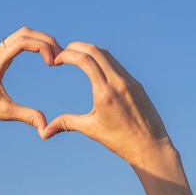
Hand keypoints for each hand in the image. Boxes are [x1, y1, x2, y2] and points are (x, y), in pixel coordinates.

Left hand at [0, 27, 61, 136]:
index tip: (53, 64)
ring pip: (21, 34)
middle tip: (61, 57)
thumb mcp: (3, 113)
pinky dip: (32, 42)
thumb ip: (26, 117)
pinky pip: (17, 40)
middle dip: (46, 41)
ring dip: (40, 40)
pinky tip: (43, 55)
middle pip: (25, 33)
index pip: (22, 42)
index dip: (42, 47)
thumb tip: (45, 128)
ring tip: (55, 56)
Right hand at [43, 42, 174, 171]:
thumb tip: (45, 131)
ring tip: (76, 56)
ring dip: (90, 51)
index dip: (68, 55)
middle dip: (76, 47)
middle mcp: (119, 82)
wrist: (150, 147)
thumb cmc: (120, 141)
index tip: (56, 59)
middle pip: (96, 51)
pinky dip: (103, 60)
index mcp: (105, 92)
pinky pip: (117, 65)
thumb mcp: (91, 130)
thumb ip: (67, 123)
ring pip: (108, 56)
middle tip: (63, 52)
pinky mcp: (137, 85)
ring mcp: (130, 81)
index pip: (85, 61)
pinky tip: (95, 66)